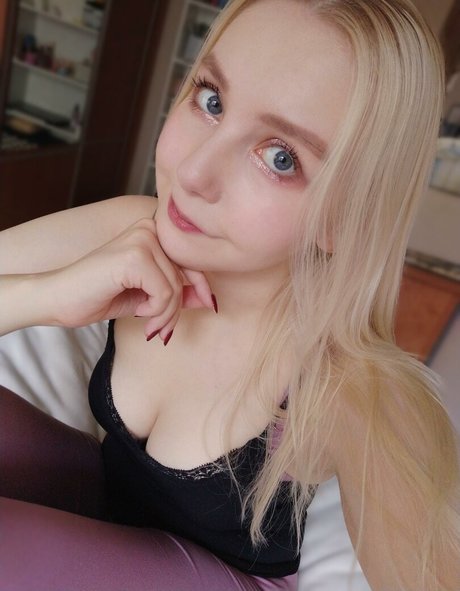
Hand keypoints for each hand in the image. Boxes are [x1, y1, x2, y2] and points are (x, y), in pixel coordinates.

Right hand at [46, 218, 213, 339]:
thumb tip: (209, 299)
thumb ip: (176, 293)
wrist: (57, 299)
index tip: (208, 306)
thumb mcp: (146, 295)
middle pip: (186, 275)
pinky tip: (139, 313)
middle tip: (162, 329)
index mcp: (152, 231)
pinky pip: (164, 292)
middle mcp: (149, 228)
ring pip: (176, 287)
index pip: (193, 259)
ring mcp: (141, 239)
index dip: (201, 286)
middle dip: (178, 309)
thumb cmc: (98, 296)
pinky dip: (155, 311)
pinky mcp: (134, 256)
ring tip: (149, 325)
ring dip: (166, 315)